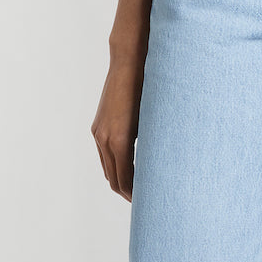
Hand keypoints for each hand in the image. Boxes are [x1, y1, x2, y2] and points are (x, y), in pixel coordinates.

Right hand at [91, 49, 146, 201]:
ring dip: (120, 180)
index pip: (124, 180)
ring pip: (107, 168)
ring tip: (139, 186)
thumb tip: (163, 163)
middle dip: (128, 192)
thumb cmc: (150, 84)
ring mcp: (99, 132)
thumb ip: (154, 140)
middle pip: (113, 179)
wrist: (130, 59)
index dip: (135, 194)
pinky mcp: (98, 125)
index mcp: (120, 139)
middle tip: (147, 200)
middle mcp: (105, 138)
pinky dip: (115, 165)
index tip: (150, 202)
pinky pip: (104, 154)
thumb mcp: (155, 115)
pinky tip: (130, 164)